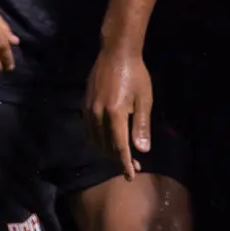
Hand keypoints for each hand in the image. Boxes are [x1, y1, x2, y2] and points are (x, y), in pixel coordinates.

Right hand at [83, 42, 153, 179]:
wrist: (116, 54)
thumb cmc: (136, 76)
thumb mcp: (144, 100)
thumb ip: (141, 126)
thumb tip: (141, 150)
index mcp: (115, 114)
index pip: (119, 147)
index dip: (124, 164)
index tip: (130, 176)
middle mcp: (98, 115)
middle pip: (106, 146)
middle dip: (118, 159)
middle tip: (133, 165)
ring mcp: (89, 110)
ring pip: (95, 140)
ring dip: (107, 151)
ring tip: (121, 156)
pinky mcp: (84, 105)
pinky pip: (88, 131)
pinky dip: (97, 141)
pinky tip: (106, 142)